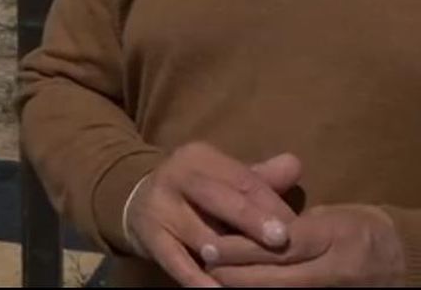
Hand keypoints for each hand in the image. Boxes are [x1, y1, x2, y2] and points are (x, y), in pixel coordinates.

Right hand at [125, 143, 301, 287]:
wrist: (138, 200)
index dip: (271, 204)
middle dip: (251, 220)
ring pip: (200, 235)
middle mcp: (175, 178)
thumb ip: (258, 177)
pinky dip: (200, 280)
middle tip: (280, 239)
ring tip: (257, 271)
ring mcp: (159, 209)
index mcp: (198, 158)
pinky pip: (177, 263)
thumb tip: (295, 166)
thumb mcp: (223, 178)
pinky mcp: (150, 238)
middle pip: (218, 199)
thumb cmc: (197, 192)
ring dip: (229, 256)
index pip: (241, 179)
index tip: (297, 226)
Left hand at [204, 204, 405, 286]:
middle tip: (204, 266)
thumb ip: (283, 214)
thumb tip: (234, 214)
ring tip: (213, 280)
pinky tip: (235, 288)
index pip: (280, 245)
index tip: (209, 246)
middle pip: (276, 278)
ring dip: (243, 288)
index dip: (241, 248)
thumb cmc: (351, 228)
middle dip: (235, 274)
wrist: (394, 259)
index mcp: (334, 236)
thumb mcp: (324, 215)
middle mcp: (336, 269)